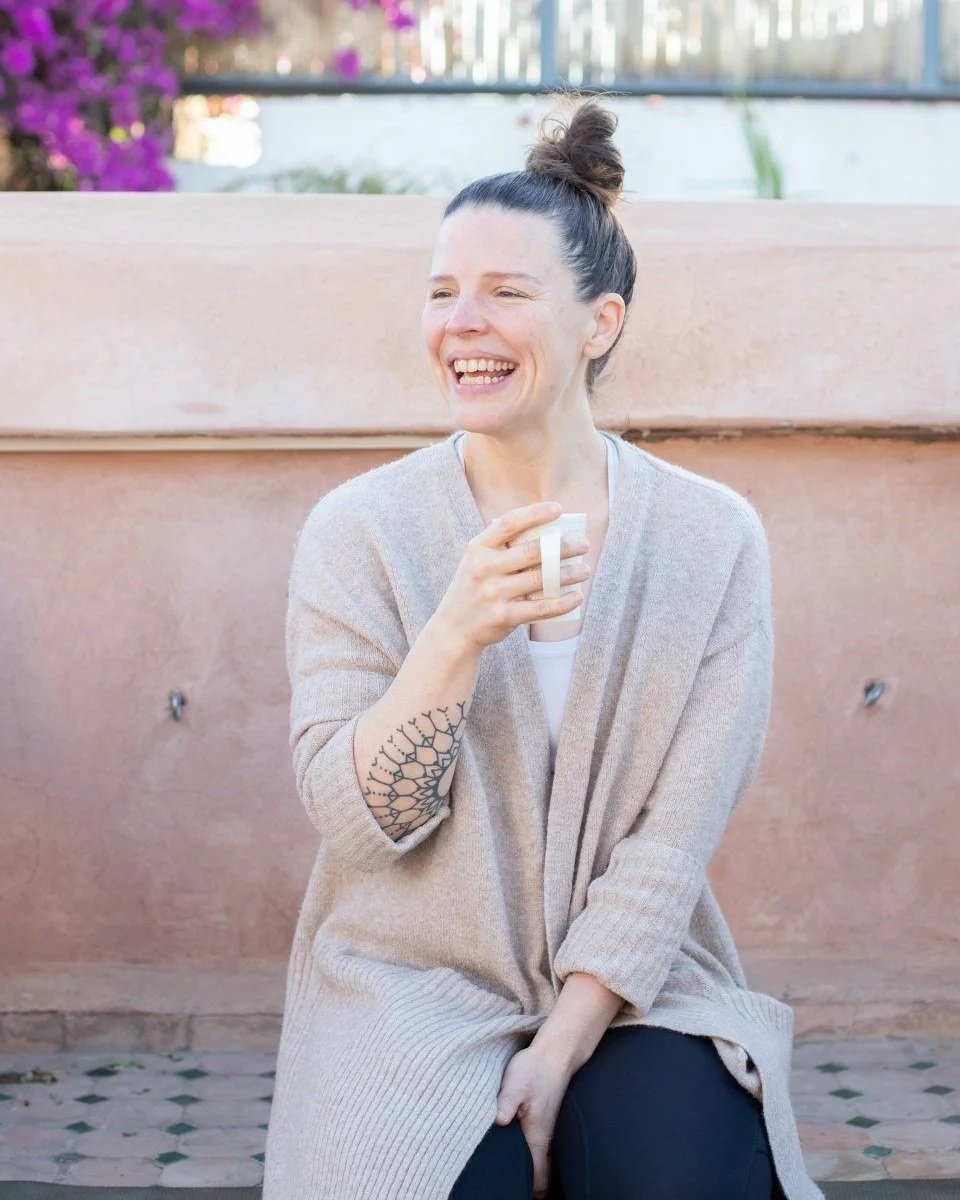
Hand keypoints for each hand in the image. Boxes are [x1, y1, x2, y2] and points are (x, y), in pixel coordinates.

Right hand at [435, 502, 590, 653]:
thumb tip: (545, 529)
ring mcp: (494, 593)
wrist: (454, 627)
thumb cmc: (475, 587)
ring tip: (584, 570)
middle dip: (563, 546)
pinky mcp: (504, 616)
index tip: (558, 508)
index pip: (509, 523)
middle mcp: (484, 568)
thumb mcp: (477, 560)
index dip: (535, 513)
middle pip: (532, 551)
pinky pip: (541, 608)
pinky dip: (563, 602)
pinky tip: (577, 596)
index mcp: (478, 548)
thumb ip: (502, 546)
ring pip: (541, 579)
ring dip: (569, 573)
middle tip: (584, 544)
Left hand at [494, 1043, 573, 1199]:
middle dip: (523, 1185)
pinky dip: (524, 1155)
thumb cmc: (535, 1068)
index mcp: (538, 1137)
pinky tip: (509, 1150)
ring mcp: (543, 1130)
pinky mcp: (539, 1121)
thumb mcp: (516, 1084)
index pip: (538, 1179)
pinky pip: (533, 1148)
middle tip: (502, 1188)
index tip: (511, 1194)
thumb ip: (507, 1103)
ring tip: (503, 1174)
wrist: (555, 1053)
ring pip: (535, 1161)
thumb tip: (498, 1121)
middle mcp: (543, 1139)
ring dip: (523, 1170)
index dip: (528, 1192)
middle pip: (537, 1174)